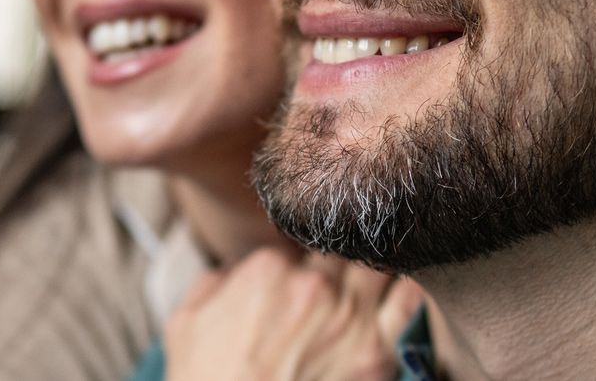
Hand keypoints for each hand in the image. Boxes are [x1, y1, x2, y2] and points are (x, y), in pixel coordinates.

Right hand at [164, 248, 424, 380]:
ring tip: (365, 287)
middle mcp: (314, 284)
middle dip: (335, 264)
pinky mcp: (378, 353)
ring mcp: (350, 317)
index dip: (297, 262)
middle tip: (329, 287)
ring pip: (378, 265)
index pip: (296, 241)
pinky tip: (397, 294)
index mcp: (268, 269)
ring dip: (372, 272)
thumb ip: (213, 284)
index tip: (294, 280)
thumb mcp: (185, 325)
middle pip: (339, 252)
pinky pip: (409, 301)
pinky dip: (407, 291)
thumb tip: (232, 272)